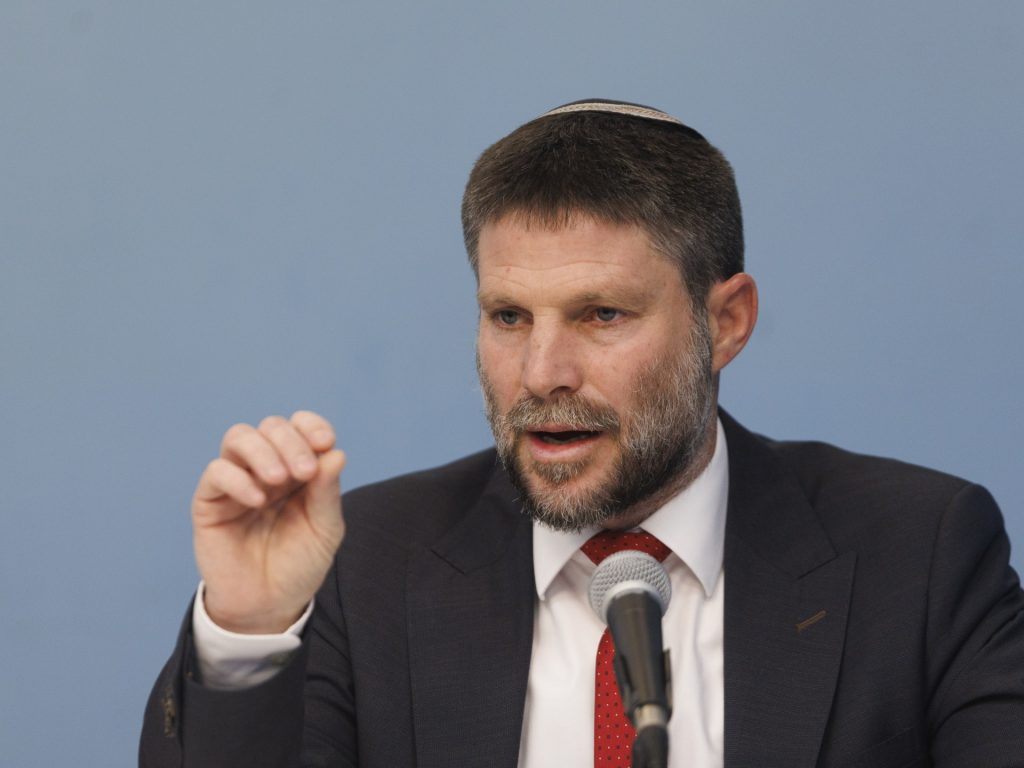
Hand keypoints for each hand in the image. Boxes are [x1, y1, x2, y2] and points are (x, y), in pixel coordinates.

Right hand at [192, 411, 345, 633]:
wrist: (269, 606)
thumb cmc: (298, 565)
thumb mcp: (325, 529)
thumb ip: (327, 492)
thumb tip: (335, 453)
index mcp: (297, 468)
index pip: (299, 426)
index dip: (312, 426)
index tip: (326, 443)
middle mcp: (266, 468)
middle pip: (271, 426)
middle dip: (291, 441)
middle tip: (304, 472)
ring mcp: (237, 482)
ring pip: (239, 437)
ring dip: (263, 451)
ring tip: (280, 479)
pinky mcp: (210, 502)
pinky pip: (216, 472)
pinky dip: (238, 478)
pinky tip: (257, 500)